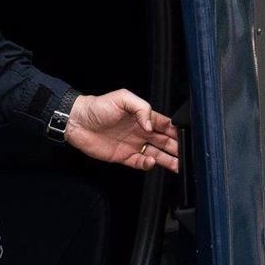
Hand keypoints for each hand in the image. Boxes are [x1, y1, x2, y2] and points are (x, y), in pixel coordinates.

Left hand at [64, 89, 179, 172]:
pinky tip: (151, 162)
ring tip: (179, 165)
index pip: (165, 125)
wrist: (77, 121)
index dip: (176, 131)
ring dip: (168, 160)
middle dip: (177, 148)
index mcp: (142, 117)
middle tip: (186, 154)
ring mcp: (133, 144)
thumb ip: (141, 108)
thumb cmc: (97, 107)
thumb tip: (150, 125)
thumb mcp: (122, 98)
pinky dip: (148, 164)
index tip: (186, 137)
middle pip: (164, 141)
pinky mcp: (124, 156)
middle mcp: (140, 131)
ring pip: (156, 154)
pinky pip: (140, 162)